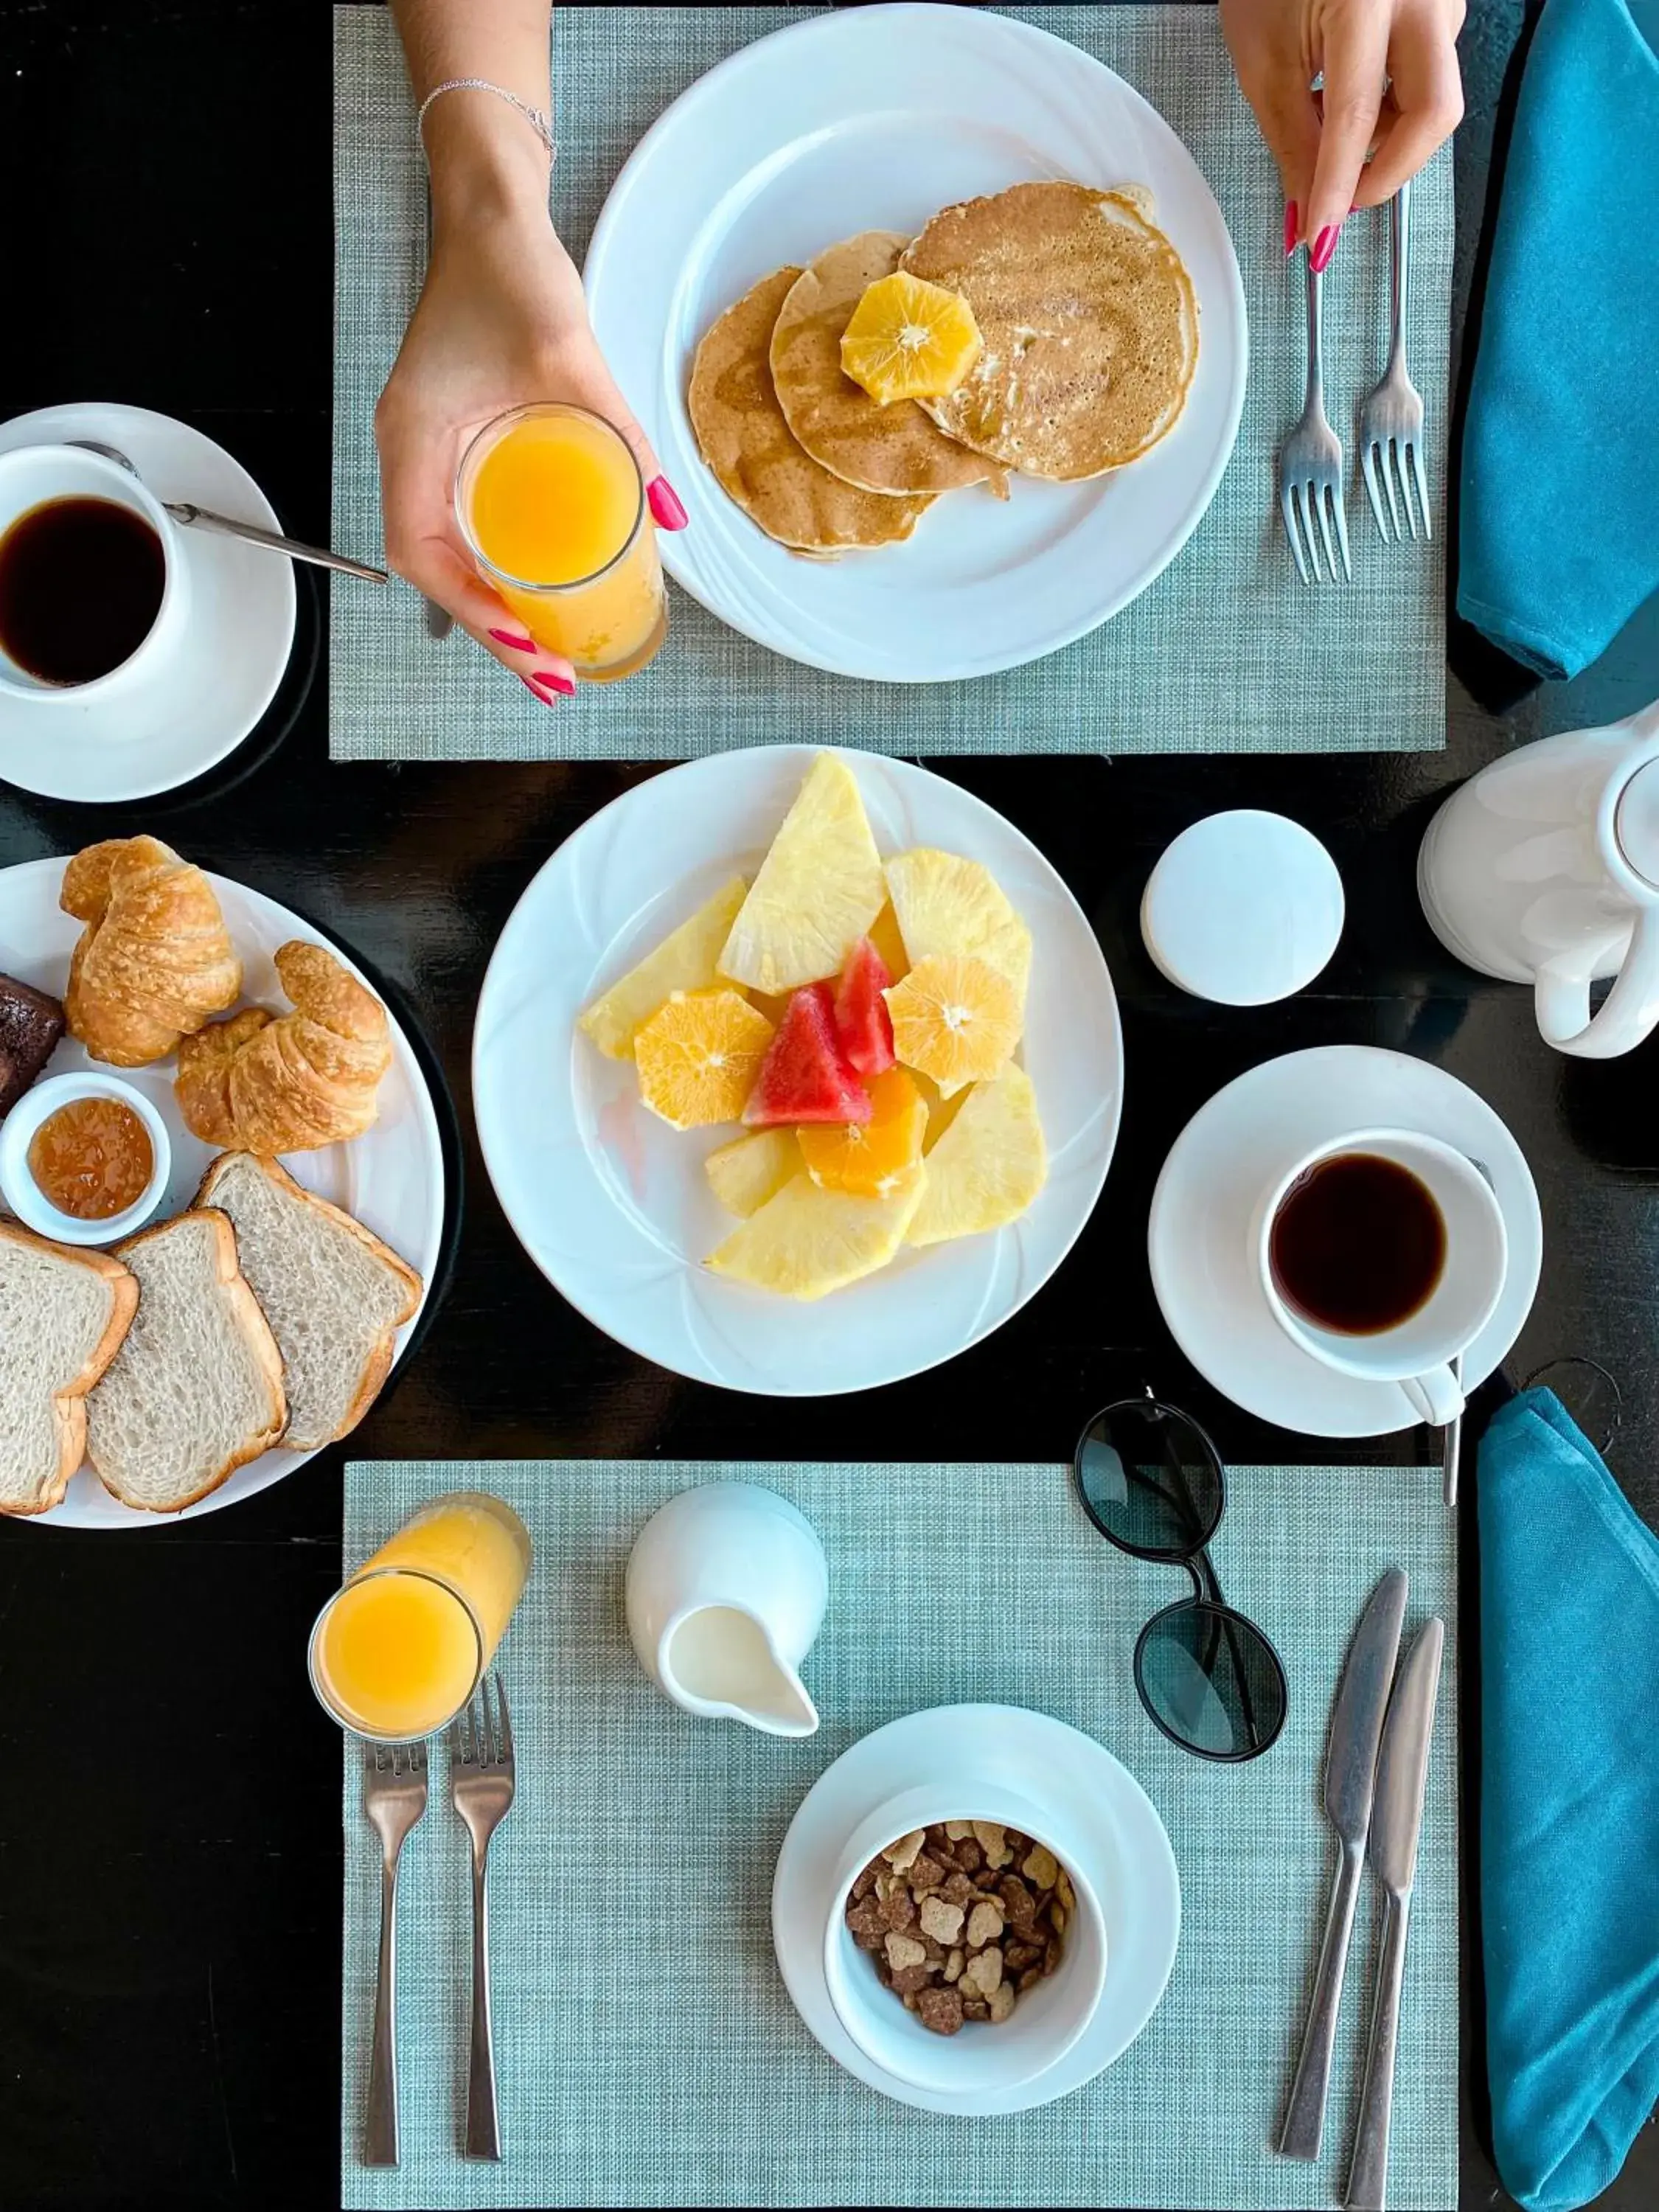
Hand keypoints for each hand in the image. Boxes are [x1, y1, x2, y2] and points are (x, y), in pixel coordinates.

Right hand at [374, 192, 684, 702]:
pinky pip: (464, 523)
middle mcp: (413, 452)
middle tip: (551, 676)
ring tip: (546, 654)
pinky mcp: (457, 440)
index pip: (423, 553)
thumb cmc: (510, 269)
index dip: (471, 610)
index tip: (526, 642)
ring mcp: (431, 449)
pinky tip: (535, 592)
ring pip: (449, 554)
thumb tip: (669, 513)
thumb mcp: (571, 356)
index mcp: (415, 439)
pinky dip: (495, 569)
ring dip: (492, 611)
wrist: (490, 212)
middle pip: (436, 569)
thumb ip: (621, 433)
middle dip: (490, 632)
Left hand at [1220, 0, 1464, 268]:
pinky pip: (1427, 83)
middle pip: (1434, 113)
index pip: (1356, 116)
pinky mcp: (1444, 12)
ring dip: (1382, 140)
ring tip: (1327, 130)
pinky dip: (1389, 113)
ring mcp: (1443, 2)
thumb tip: (1305, 212)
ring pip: (1434, 102)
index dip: (1338, 187)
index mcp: (1367, 0)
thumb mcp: (1265, 62)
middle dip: (1387, 171)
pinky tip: (1349, 102)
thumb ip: (1290, 140)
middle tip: (1342, 200)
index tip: (1320, 235)